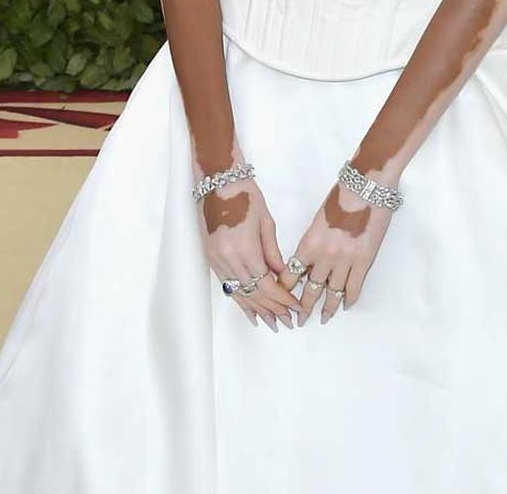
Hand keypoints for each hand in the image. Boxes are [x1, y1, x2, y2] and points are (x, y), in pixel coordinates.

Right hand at [199, 174, 298, 330]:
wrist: (218, 182)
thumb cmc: (246, 196)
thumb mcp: (265, 221)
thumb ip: (273, 252)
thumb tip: (282, 277)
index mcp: (245, 249)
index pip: (266, 285)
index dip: (282, 299)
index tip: (295, 308)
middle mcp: (229, 259)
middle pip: (254, 293)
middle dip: (273, 309)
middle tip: (288, 322)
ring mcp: (218, 261)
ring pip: (240, 294)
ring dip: (257, 310)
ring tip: (272, 323)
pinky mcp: (211, 260)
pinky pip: (228, 287)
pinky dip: (241, 301)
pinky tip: (250, 312)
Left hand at [285, 180, 394, 324]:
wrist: (366, 186)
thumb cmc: (341, 196)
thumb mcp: (318, 219)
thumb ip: (312, 241)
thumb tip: (309, 260)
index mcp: (309, 243)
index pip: (292, 274)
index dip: (287, 290)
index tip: (283, 300)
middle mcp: (324, 256)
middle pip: (311, 289)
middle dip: (304, 307)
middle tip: (299, 320)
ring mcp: (345, 260)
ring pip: (333, 293)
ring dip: (327, 308)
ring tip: (323, 318)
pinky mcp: (364, 261)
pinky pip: (354, 287)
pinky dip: (349, 299)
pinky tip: (346, 305)